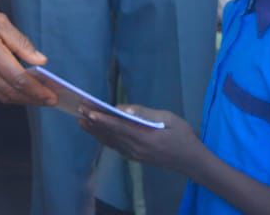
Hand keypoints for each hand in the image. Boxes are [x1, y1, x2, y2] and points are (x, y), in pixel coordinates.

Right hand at [0, 0, 57, 106]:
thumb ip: (21, 43)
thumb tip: (41, 61)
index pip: (20, 81)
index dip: (38, 91)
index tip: (52, 97)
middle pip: (13, 93)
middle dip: (33, 99)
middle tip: (50, 100)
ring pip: (1, 97)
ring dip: (20, 99)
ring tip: (37, 97)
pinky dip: (5, 95)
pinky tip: (15, 91)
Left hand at [79, 107, 201, 175]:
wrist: (191, 161)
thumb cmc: (182, 135)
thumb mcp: (168, 118)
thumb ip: (145, 113)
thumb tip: (123, 109)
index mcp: (144, 137)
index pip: (118, 127)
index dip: (102, 119)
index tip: (88, 111)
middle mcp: (135, 148)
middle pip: (110, 134)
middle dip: (94, 122)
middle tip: (78, 110)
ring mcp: (135, 154)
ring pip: (110, 142)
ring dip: (95, 131)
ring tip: (81, 121)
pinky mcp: (136, 157)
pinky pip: (116, 147)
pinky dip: (104, 139)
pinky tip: (97, 133)